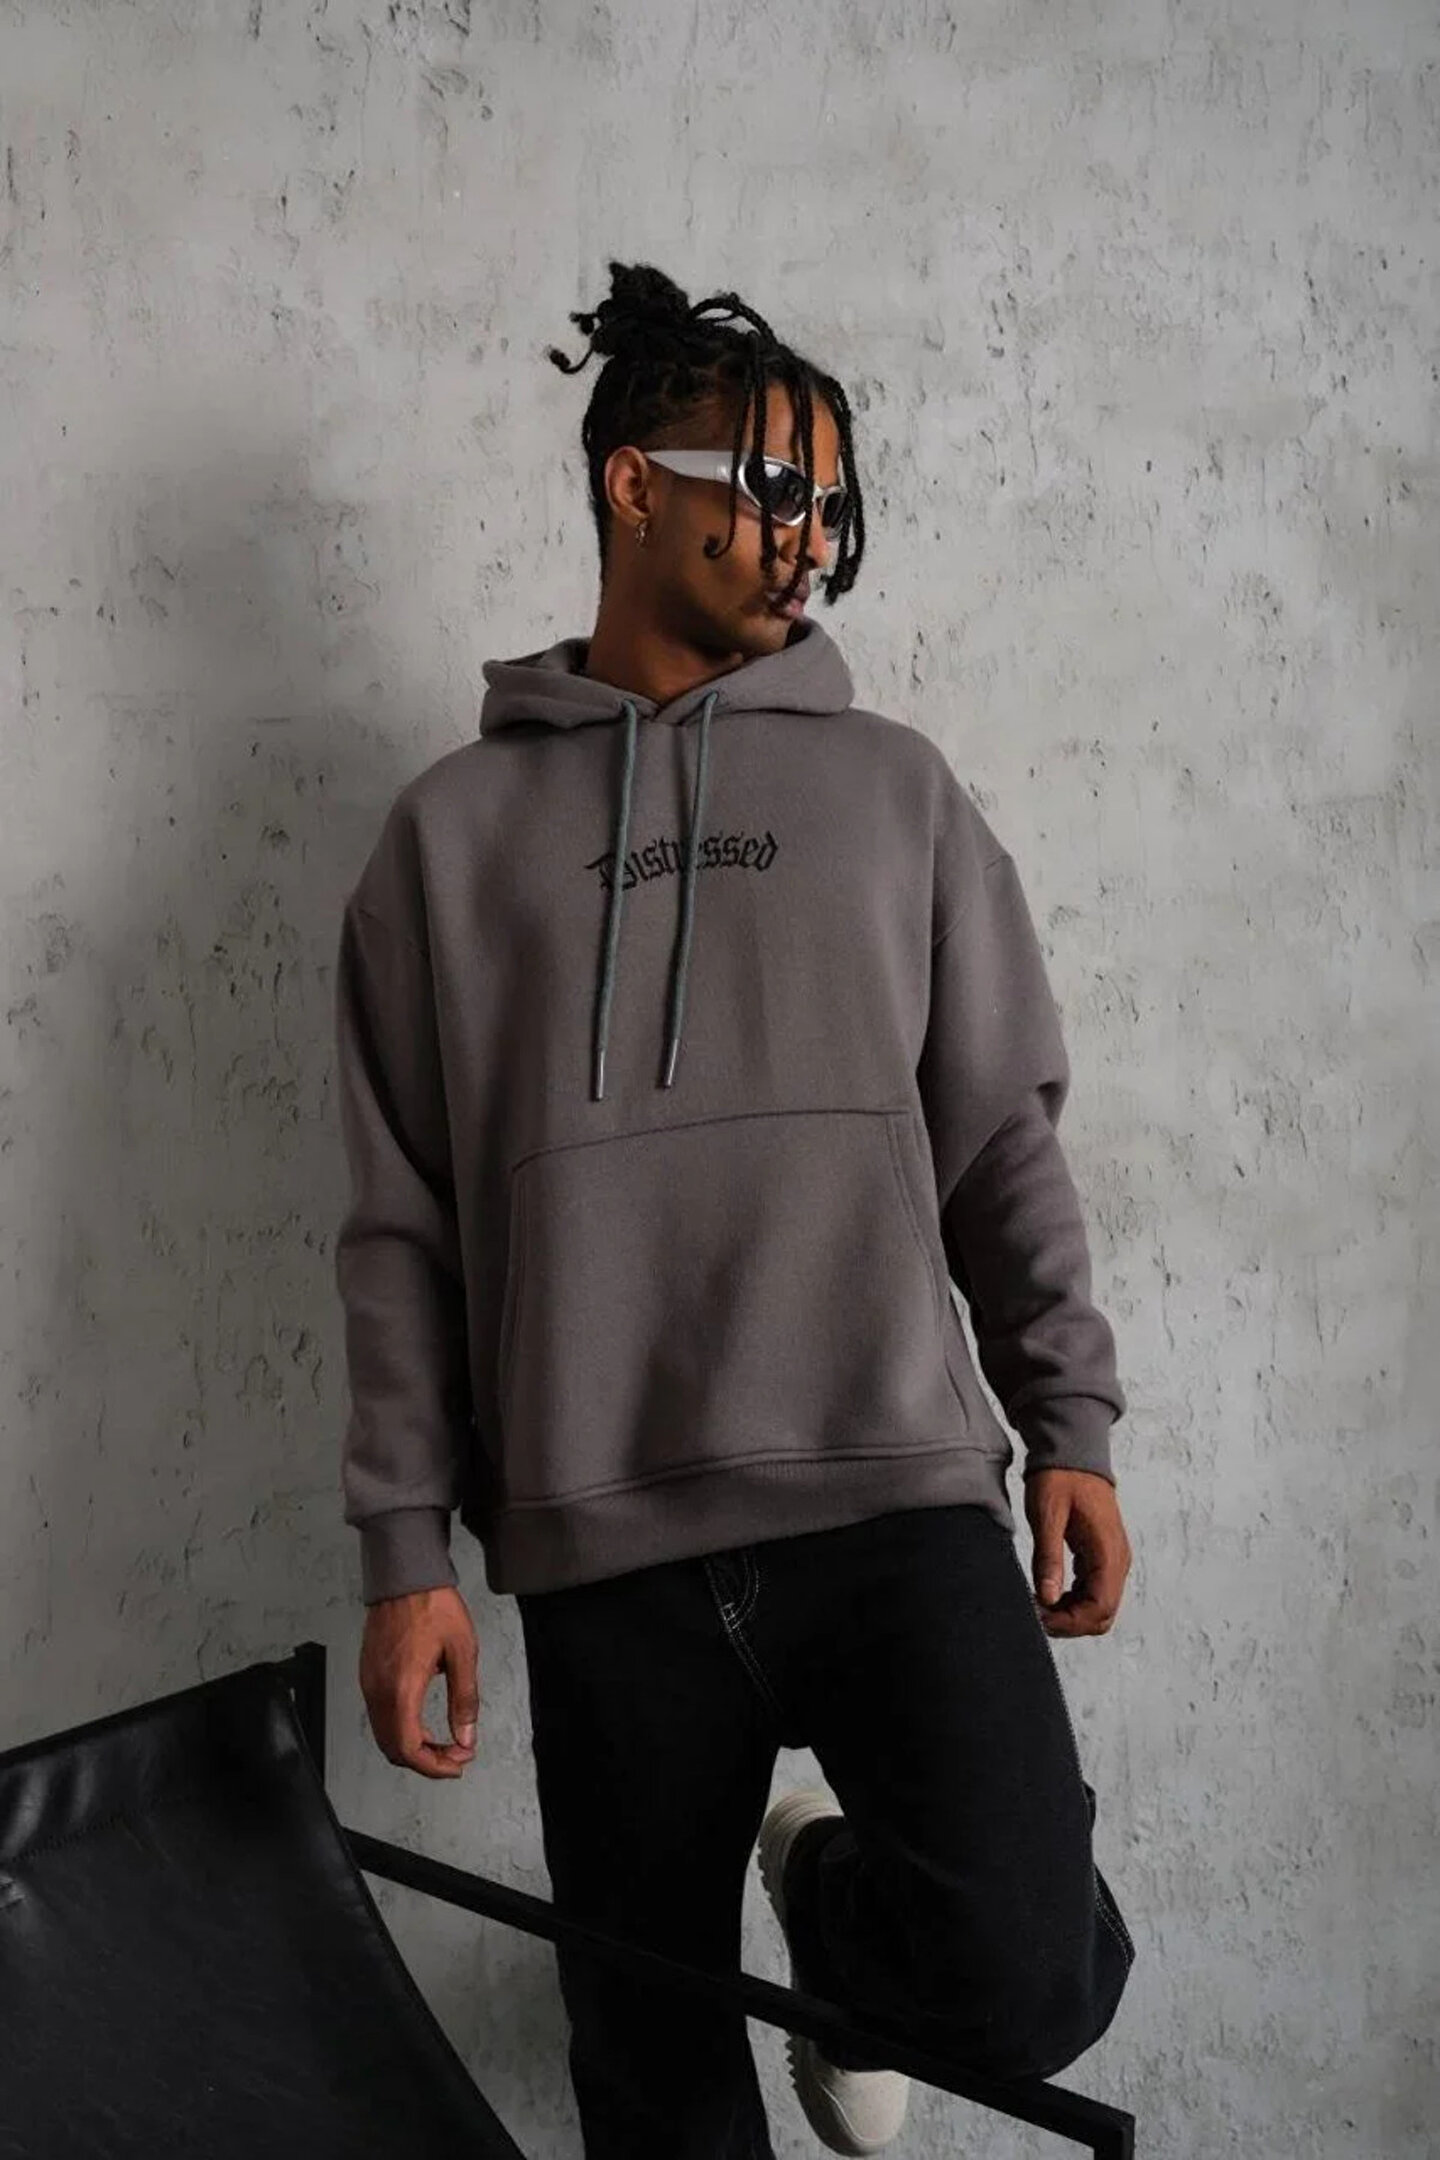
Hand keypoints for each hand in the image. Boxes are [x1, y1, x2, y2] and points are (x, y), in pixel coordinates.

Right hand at [359, 1584, 480, 1777]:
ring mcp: (369, 1684)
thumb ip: (464, 1699)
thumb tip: (466, 1736)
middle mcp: (378, 1691)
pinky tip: (423, 1724)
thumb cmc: (432, 1605)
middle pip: (393, 1750)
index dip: (434, 1767)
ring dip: (413, 1748)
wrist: (404, 1576)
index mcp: (401, 1689)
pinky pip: (379, 1717)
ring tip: (444, 1743)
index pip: (409, 1750)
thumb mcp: (462, 1651)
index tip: (458, 1763)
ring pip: (384, 1736)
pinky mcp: (368, 1676)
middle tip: (455, 1756)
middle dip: (426, 1762)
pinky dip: (401, 1730)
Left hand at [1024, 1469, 1131, 1637]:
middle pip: (1103, 1614)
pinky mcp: (1103, 1558)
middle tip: (1036, 1612)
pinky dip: (1073, 1600)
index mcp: (1108, 1552)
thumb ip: (1049, 1558)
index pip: (1100, 1607)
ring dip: (1071, 1613)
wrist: (1074, 1453)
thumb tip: (1047, 1599)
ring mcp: (1113, 1560)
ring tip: (1039, 1602)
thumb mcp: (1047, 1516)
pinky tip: (1049, 1591)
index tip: (1040, 1615)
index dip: (1070, 1621)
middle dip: (1070, 1622)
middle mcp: (1117, 1561)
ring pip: (1099, 1607)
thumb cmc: (1060, 1478)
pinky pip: (1094, 1592)